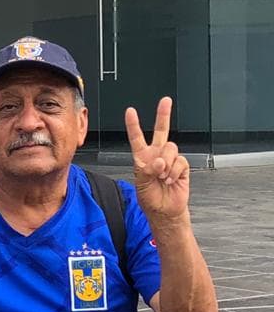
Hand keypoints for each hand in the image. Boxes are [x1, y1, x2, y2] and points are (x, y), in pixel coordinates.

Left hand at [126, 97, 188, 222]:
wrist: (164, 210)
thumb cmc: (149, 198)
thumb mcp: (141, 184)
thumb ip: (148, 170)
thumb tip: (160, 161)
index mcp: (142, 158)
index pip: (137, 138)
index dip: (134, 125)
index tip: (130, 111)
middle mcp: (157, 155)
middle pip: (162, 131)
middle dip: (163, 115)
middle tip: (165, 101)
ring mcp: (170, 160)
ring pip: (171, 149)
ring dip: (166, 164)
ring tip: (162, 176)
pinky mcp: (182, 167)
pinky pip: (180, 162)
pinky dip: (174, 171)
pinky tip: (170, 179)